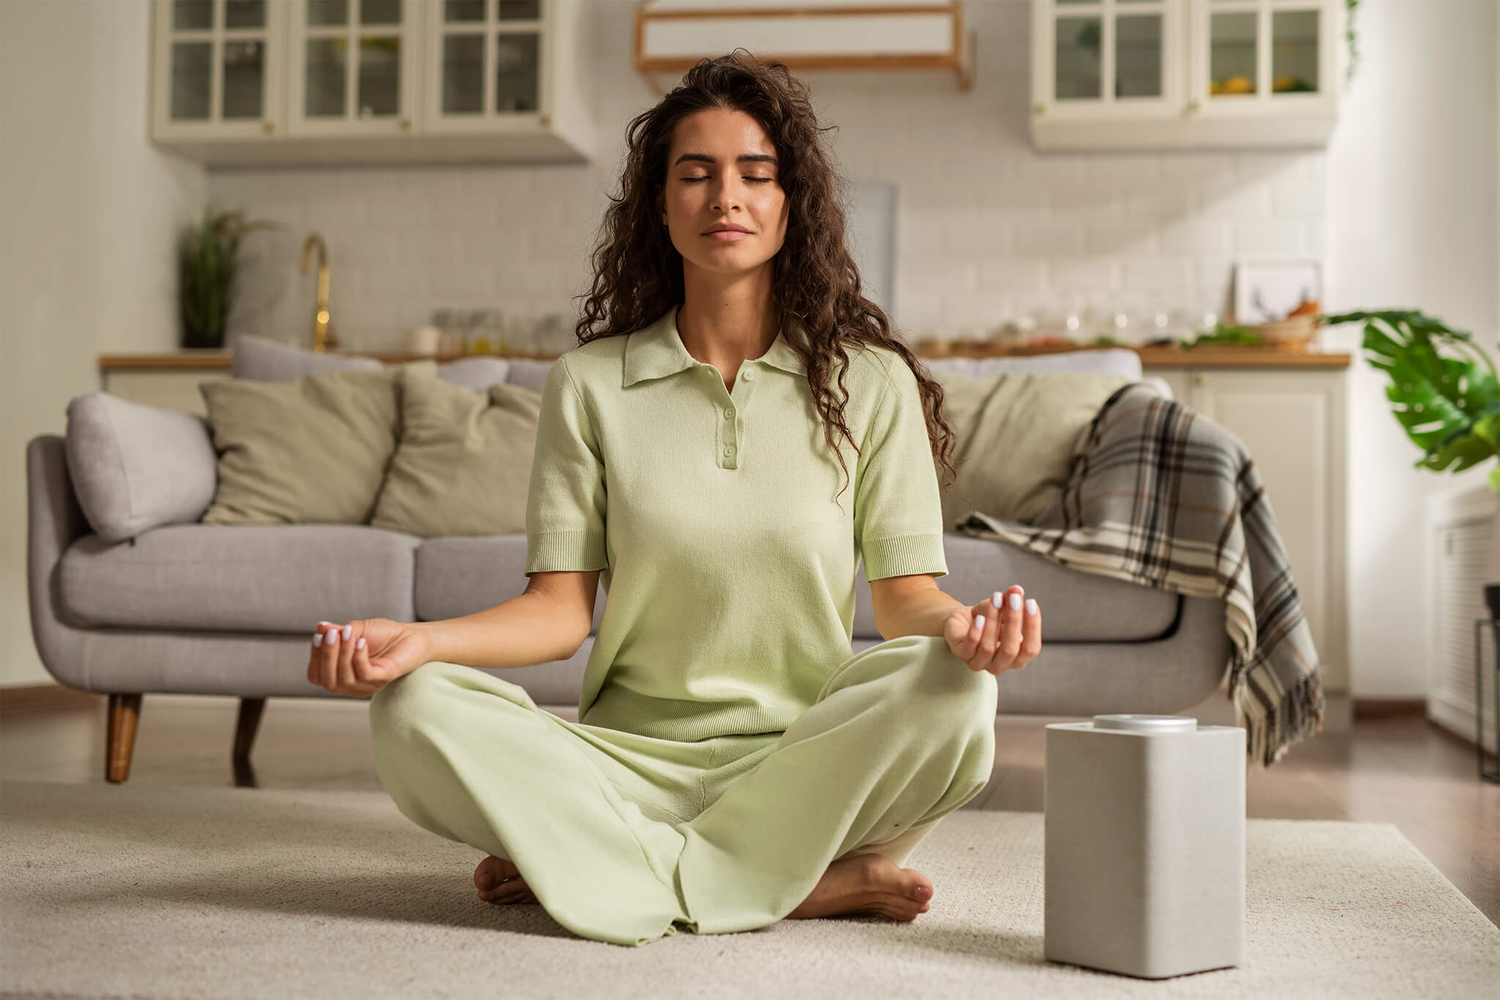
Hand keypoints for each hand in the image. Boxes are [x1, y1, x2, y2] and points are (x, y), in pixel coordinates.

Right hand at [307, 617, 432, 697]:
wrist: (412, 635)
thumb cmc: (384, 634)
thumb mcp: (356, 629)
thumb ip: (337, 631)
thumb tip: (320, 627)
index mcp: (341, 674)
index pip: (317, 676)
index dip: (315, 657)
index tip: (319, 635)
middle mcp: (352, 684)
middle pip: (327, 681)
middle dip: (326, 656)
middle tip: (332, 634)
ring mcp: (368, 685)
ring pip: (344, 679)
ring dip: (343, 653)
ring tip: (349, 633)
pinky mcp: (383, 679)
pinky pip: (364, 675)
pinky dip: (359, 657)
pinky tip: (362, 642)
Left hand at [943, 584, 1041, 674]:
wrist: (963, 621)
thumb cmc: (988, 617)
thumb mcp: (1002, 606)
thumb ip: (1011, 599)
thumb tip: (1017, 590)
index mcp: (1017, 658)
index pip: (1031, 649)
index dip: (1033, 627)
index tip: (1031, 603)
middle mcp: (1000, 665)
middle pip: (1011, 650)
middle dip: (1014, 621)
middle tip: (1014, 598)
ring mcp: (980, 663)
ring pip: (988, 647)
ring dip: (993, 621)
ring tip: (995, 598)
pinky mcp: (962, 655)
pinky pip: (970, 646)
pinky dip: (976, 631)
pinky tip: (979, 617)